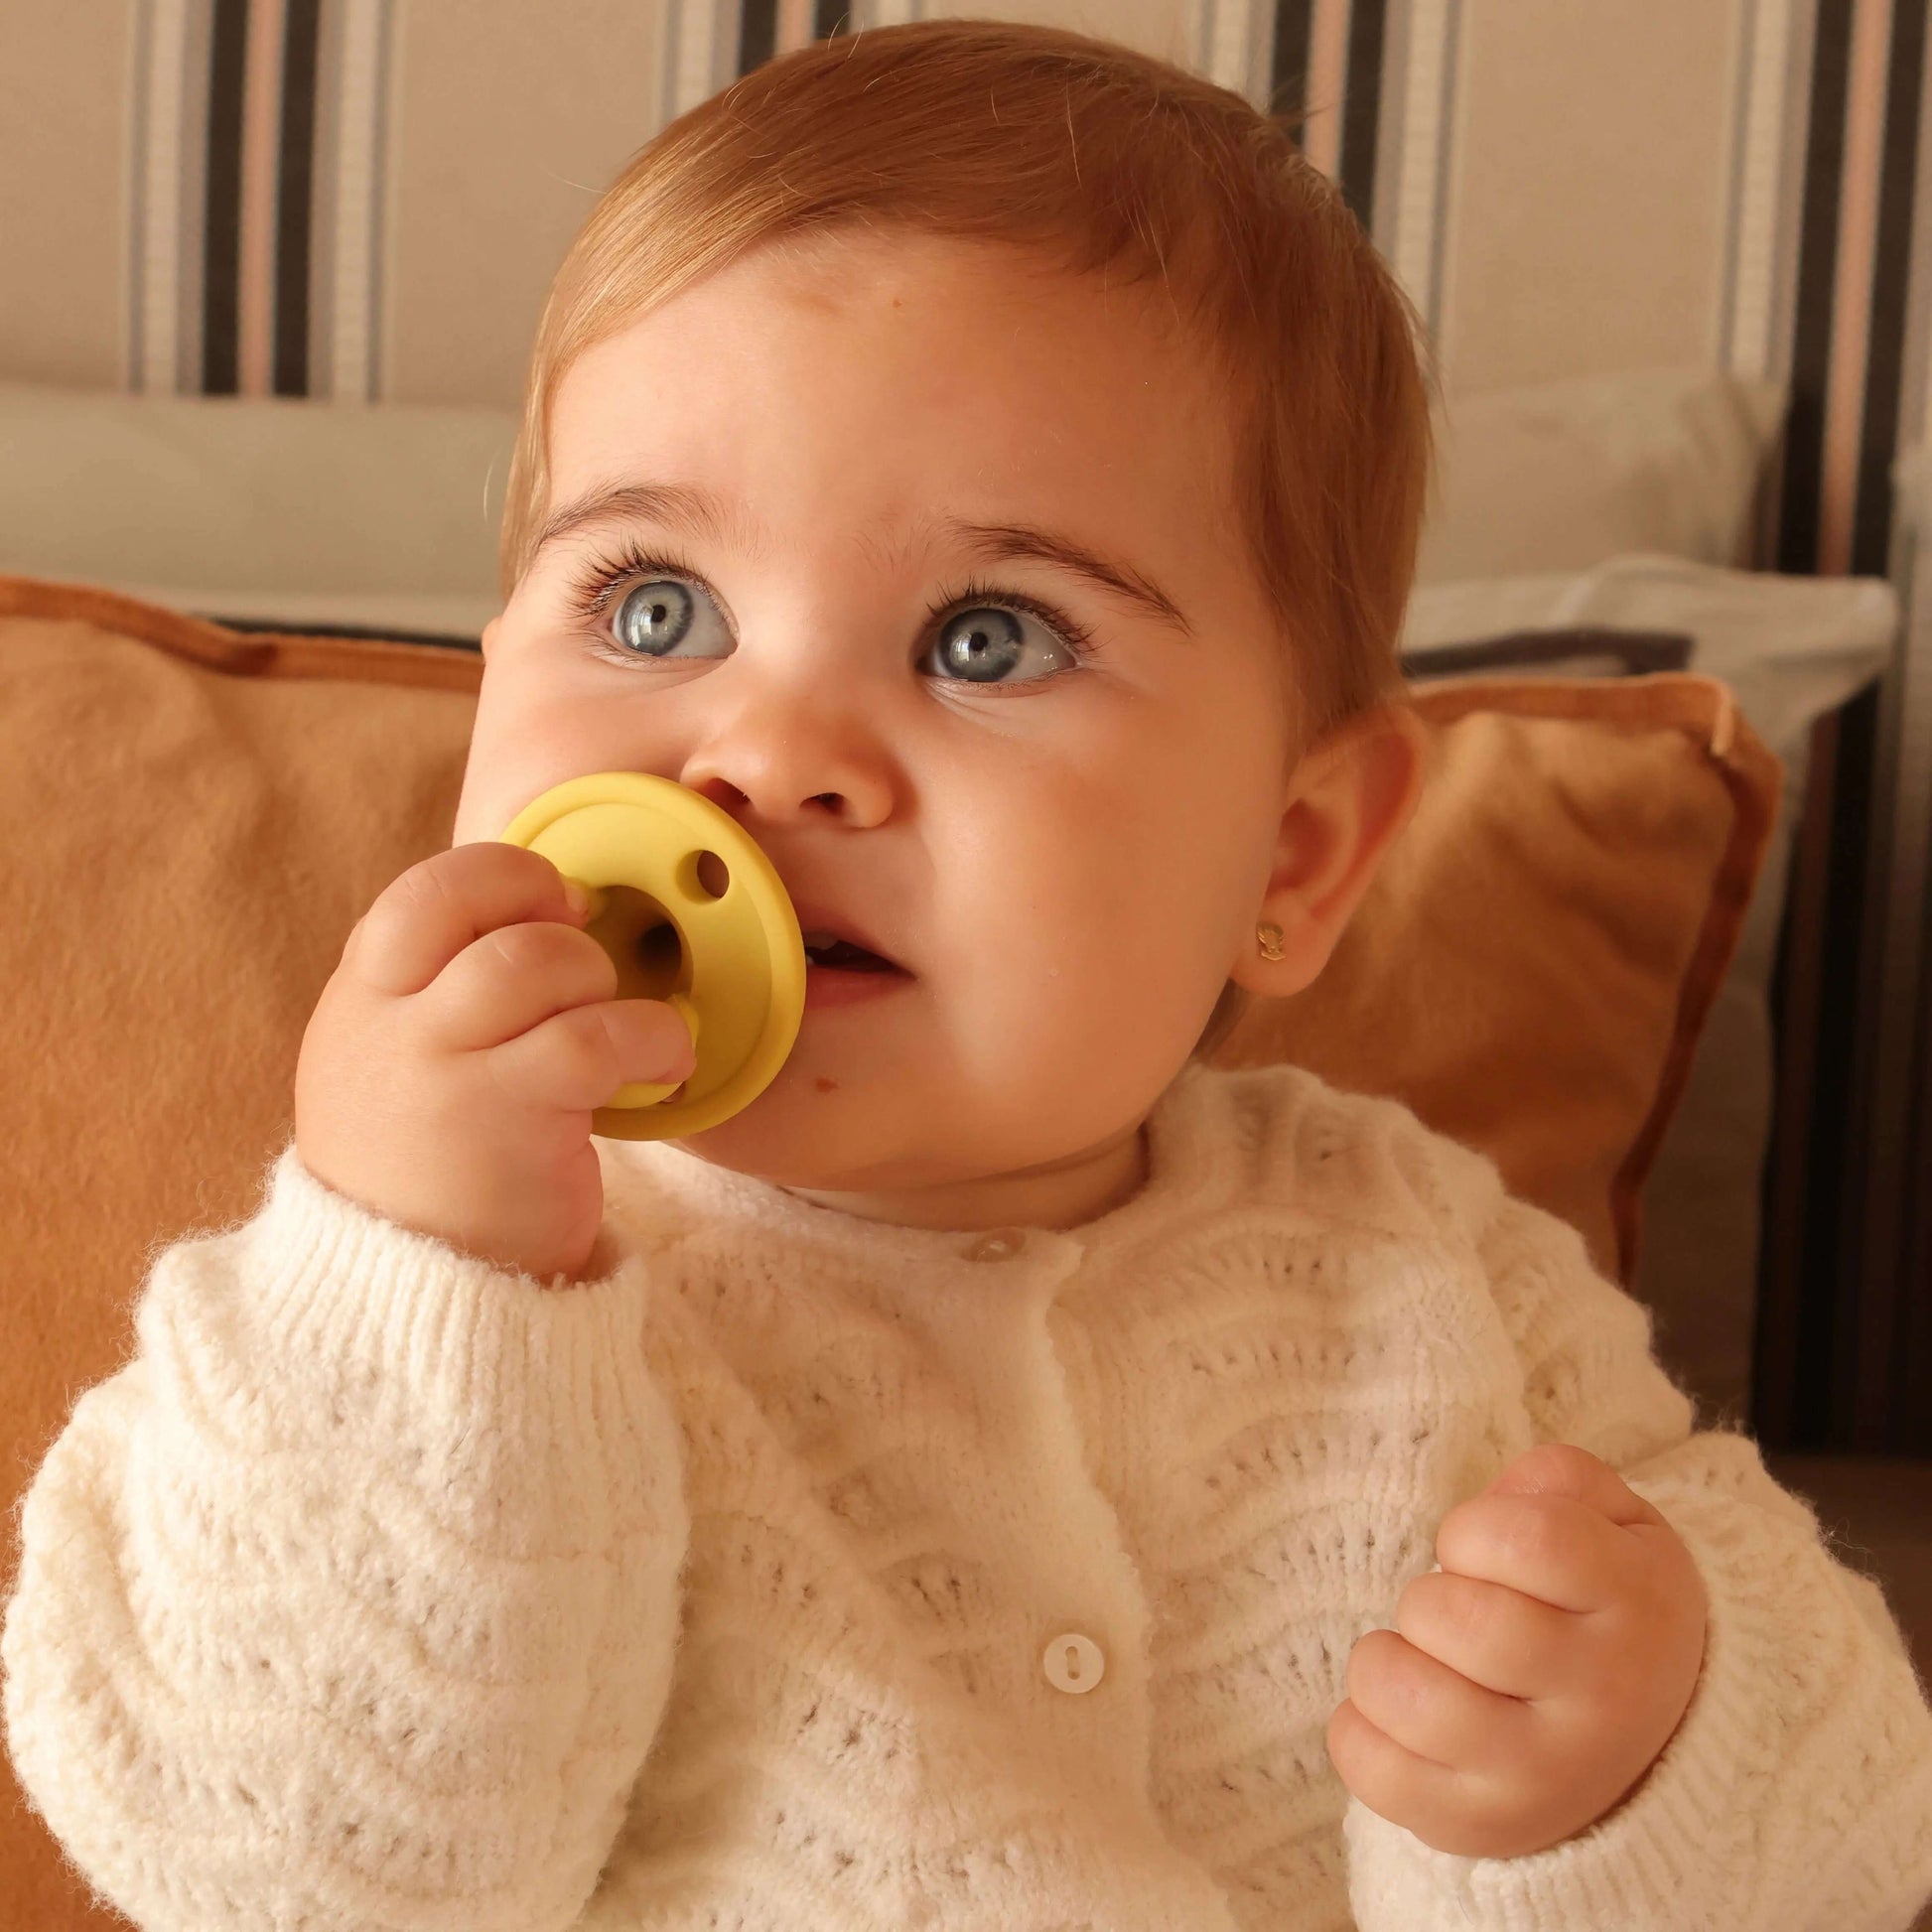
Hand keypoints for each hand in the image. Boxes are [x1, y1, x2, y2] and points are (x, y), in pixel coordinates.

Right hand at [295, 840, 694, 1284]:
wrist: (413, 1300)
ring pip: (534, 961)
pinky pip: (594, 1038)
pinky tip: (666, 1067)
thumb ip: (441, 992)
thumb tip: (550, 916)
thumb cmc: (432, 1171)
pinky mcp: (506, 1122)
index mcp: (361, 1000)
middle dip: (558, 927)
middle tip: (590, 977)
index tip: (552, 910)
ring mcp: (442, 1072)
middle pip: (477, 911)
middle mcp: (388, 1026)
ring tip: (624, 1031)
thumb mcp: (398, 1066)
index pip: (423, 892)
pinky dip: (653, 1038)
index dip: (503, 880)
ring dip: (601, 981)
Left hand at [1325, 1441, 1707, 1858]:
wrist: (1652, 1740)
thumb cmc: (1601, 1603)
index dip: (1474, 1529)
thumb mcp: (1612, 1521)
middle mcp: (1602, 1698)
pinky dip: (1357, 1728)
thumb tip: (1499, 1499)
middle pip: (1456, 1618)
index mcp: (1636, 1603)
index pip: (1528, 1539)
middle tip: (1451, 1612)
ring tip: (1418, 1660)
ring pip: (1409, 1696)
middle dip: (1427, 1597)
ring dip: (1384, 1660)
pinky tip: (1397, 1714)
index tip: (1481, 1550)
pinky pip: (1374, 1769)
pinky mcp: (1484, 1827)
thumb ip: (1555, 1481)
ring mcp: (1545, 1776)